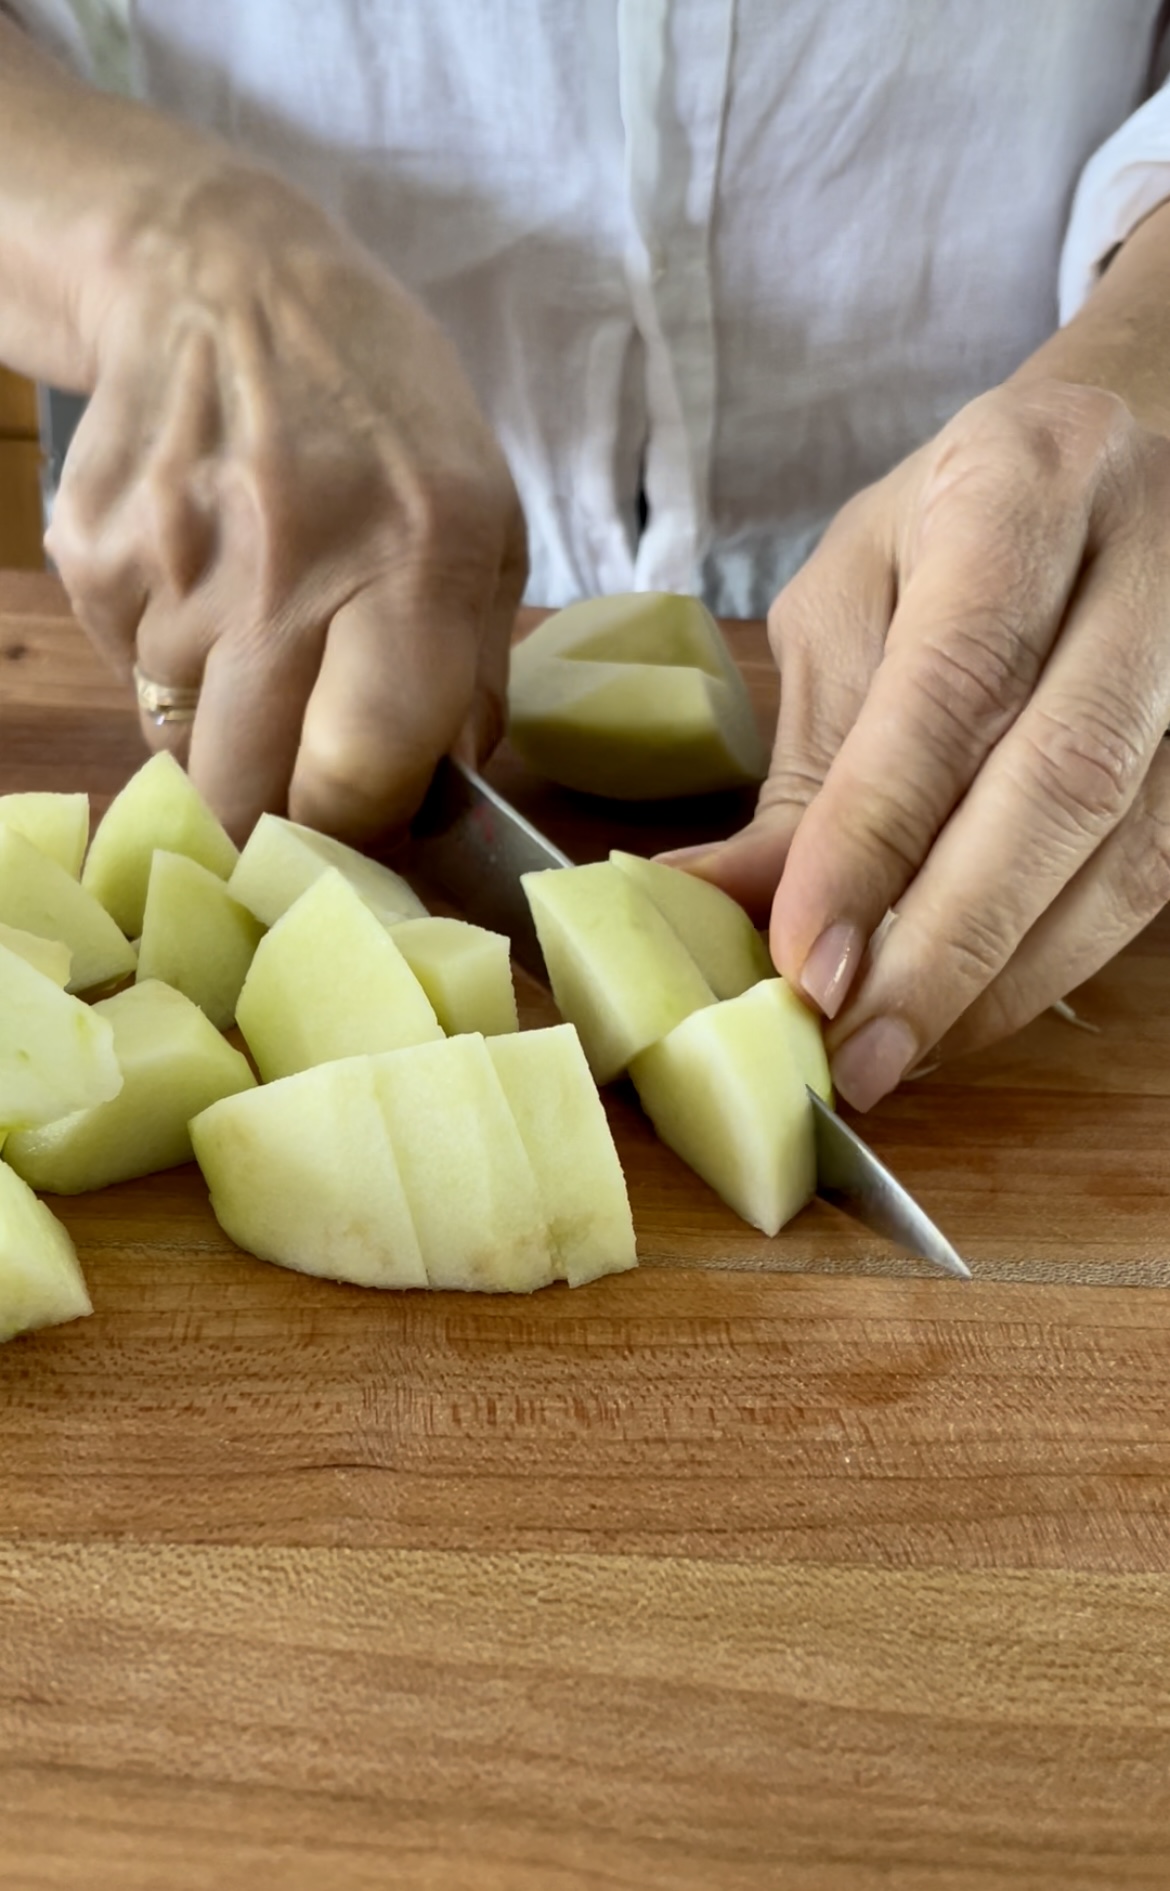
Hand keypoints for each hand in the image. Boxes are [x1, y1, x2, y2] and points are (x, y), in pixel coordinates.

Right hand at [46, 165, 524, 841]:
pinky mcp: (94, 552)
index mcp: (417, 556)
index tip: (367, 822)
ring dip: (222, 725)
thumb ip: (480, 667)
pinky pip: (127, 674)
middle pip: (249, 792)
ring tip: (257, 627)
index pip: (362, 770)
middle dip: (276, 817)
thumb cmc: (380, 407)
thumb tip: (454, 790)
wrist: (221, 275)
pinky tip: (203, 576)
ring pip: (180, 744)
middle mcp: (289, 564)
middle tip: (299, 784)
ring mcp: (176, 561)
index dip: (361, 827)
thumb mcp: (484, 510)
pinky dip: (165, 658)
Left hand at [691, 378, 1169, 1107]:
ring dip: (1007, 978)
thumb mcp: (853, 600)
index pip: (956, 679)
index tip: (807, 960)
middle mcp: (1152, 562)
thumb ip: (807, 755)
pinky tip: (971, 1011)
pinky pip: (1159, 879)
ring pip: (1133, 851)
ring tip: (898, 1053)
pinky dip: (1057, 963)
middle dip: (950, 943)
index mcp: (1026, 486)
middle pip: (1067, 780)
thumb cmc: (962, 527)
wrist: (1132, 450)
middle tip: (854, 1053)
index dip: (879, 833)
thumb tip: (714, 903)